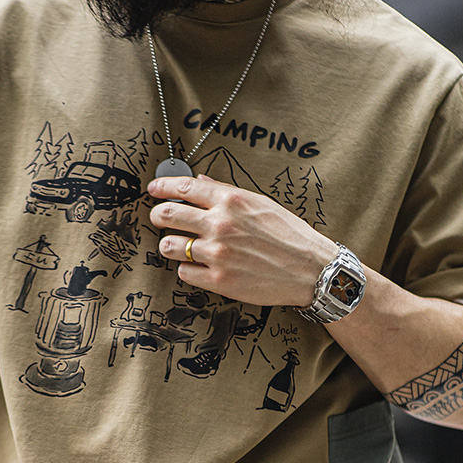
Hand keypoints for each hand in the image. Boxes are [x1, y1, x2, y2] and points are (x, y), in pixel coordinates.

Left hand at [148, 173, 336, 307]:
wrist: (310, 270)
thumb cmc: (289, 235)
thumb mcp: (260, 204)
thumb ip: (226, 193)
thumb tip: (201, 181)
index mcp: (231, 200)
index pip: (184, 188)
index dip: (162, 187)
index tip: (153, 190)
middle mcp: (220, 225)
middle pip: (167, 216)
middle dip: (158, 216)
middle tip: (159, 219)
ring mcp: (218, 254)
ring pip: (170, 246)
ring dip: (170, 245)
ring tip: (178, 246)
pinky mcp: (219, 281)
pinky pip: (184, 273)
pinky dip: (187, 269)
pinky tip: (198, 267)